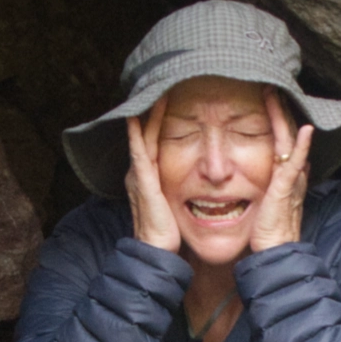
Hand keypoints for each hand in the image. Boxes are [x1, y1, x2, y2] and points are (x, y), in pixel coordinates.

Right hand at [124, 98, 179, 252]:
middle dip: (152, 112)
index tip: (170, 101)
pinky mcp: (142, 182)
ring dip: (148, 116)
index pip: (154, 141)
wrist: (156, 253)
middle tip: (162, 88)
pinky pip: (140, 150)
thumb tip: (201, 181)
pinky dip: (139, 132)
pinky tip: (139, 115)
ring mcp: (140, 176)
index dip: (159, 122)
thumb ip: (180, 190)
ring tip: (156, 92)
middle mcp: (141, 173)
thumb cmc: (168, 233)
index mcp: (149, 177)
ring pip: (142, 138)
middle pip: (146, 134)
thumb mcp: (176, 205)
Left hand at [249, 90, 313, 252]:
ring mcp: (290, 181)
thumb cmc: (268, 233)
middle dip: (280, 112)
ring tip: (280, 97)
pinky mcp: (286, 190)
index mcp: (283, 177)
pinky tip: (305, 130)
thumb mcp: (265, 204)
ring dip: (286, 120)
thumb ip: (268, 188)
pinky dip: (301, 147)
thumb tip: (272, 175)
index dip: (275, 121)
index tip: (266, 101)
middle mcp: (291, 175)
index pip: (280, 142)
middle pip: (287, 136)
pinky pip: (295, 164)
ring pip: (290, 143)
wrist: (275, 253)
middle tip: (272, 89)